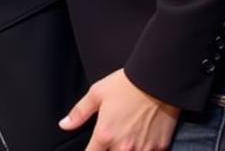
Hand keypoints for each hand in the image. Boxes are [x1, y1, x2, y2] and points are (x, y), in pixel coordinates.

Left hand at [60, 68, 179, 150]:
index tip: (92, 148)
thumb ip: (79, 113)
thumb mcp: (96, 93)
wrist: (155, 81)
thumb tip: (64, 125)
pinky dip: (143, 150)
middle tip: (111, 137)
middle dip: (108, 150)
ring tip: (126, 137)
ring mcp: (143, 150)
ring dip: (125, 150)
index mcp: (105, 134)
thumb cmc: (126, 85)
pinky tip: (142, 140)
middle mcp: (123, 147)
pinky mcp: (160, 148)